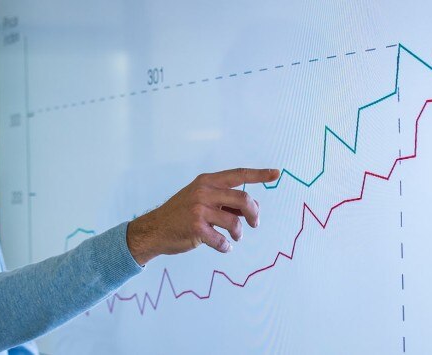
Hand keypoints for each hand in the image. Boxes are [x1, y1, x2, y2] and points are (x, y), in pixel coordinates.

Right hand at [126, 168, 281, 264]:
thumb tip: (253, 209)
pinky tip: (222, 246)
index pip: (238, 174)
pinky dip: (225, 246)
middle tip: (255, 224)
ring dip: (238, 233)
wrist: (154, 229)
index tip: (277, 174)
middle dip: (254, 214)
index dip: (259, 174)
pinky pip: (222, 240)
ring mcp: (199, 209)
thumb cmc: (181, 214)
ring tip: (233, 237)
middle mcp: (203, 192)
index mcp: (206, 181)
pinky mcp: (196, 228)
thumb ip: (225, 200)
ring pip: (235, 223)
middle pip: (243, 200)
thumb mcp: (200, 199)